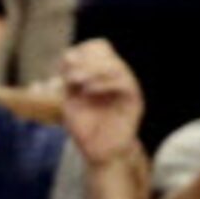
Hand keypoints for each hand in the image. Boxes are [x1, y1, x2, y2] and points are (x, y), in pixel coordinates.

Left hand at [57, 38, 146, 166]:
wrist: (100, 152)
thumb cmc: (86, 127)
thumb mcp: (70, 99)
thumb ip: (69, 78)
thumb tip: (69, 55)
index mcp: (102, 72)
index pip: (96, 46)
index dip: (79, 51)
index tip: (64, 68)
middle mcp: (115, 75)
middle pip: (103, 47)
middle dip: (84, 59)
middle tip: (71, 76)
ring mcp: (126, 86)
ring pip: (113, 63)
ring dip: (91, 70)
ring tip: (76, 82)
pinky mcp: (134, 99)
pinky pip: (123, 81)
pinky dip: (103, 82)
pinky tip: (88, 90)